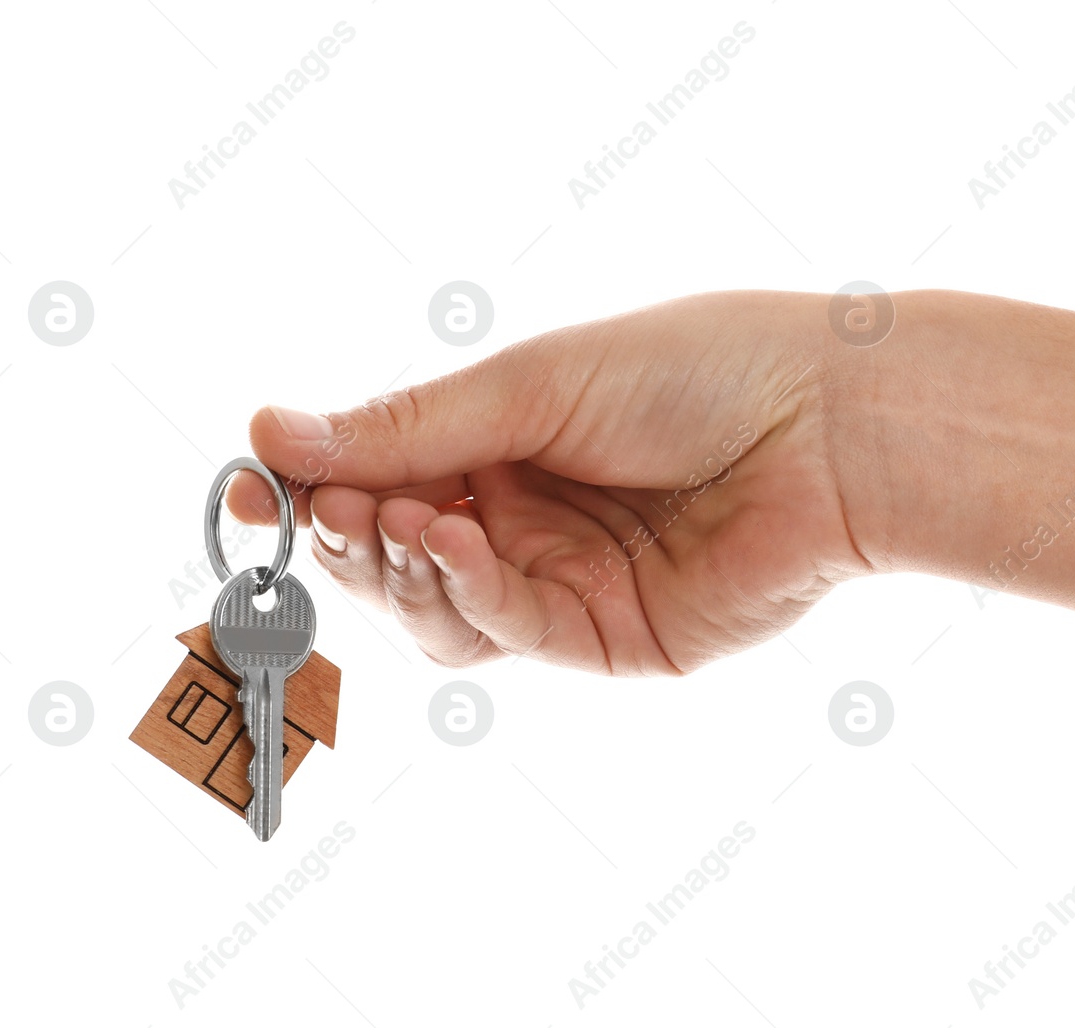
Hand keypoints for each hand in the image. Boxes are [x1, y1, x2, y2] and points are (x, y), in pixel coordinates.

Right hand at [229, 291, 869, 674]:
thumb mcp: (531, 383)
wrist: (827, 425)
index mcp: (505, 441)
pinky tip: (458, 542)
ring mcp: (566, 584)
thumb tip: (269, 430)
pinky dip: (470, 592)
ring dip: (400, 573)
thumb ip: (406, 426)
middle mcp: (527, 517)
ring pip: (441, 615)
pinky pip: (511, 633)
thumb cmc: (697, 370)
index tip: (246, 487)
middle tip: (321, 510)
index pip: (382, 479)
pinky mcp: (610, 640)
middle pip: (397, 559)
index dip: (312, 488)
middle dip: (348, 538)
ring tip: (395, 522)